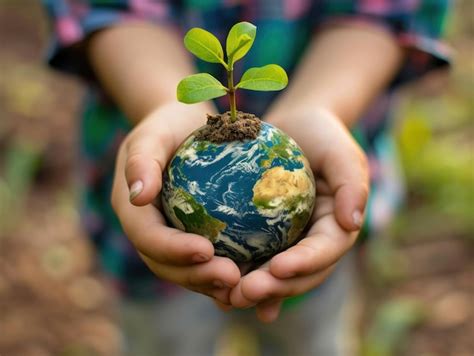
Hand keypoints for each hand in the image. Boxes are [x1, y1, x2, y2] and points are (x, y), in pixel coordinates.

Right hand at [111, 102, 240, 302]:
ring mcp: (168, 237)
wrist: (180, 128)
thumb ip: (142, 160)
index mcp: (132, 210)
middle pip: (165, 264)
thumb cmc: (168, 125)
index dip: (173, 250)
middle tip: (232, 278)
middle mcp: (148, 230)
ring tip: (244, 285)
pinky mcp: (189, 236)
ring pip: (185, 270)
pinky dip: (223, 270)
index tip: (205, 251)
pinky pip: (206, 260)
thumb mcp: (153, 133)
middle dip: (196, 276)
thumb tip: (138, 194)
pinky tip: (252, 274)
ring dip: (212, 283)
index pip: (147, 237)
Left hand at [229, 107, 368, 321]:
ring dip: (254, 291)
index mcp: (336, 229)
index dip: (304, 264)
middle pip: (298, 274)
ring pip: (274, 275)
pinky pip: (253, 261)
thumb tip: (353, 223)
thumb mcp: (341, 153)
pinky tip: (219, 296)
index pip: (324, 252)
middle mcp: (313, 243)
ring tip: (228, 299)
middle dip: (274, 288)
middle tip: (244, 292)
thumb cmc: (322, 137)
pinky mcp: (265, 238)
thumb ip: (351, 184)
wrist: (296, 129)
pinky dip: (240, 278)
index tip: (278, 267)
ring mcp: (289, 243)